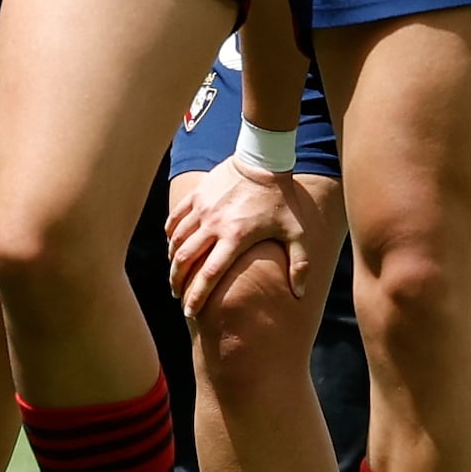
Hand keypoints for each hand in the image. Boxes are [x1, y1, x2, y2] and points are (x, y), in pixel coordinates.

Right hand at [167, 159, 330, 317]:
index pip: (209, 274)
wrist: (264, 159)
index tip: (190, 312)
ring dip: (173, 261)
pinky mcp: (197, 195)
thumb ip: (299, 263)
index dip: (197, 296)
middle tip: (178, 295)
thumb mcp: (295, 232)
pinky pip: (175, 219)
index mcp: (235, 237)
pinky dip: (170, 235)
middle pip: (185, 260)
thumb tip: (300, 294)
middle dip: (177, 282)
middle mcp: (214, 224)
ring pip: (176, 241)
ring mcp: (202, 208)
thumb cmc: (281, 199)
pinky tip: (171, 245)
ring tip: (175, 274)